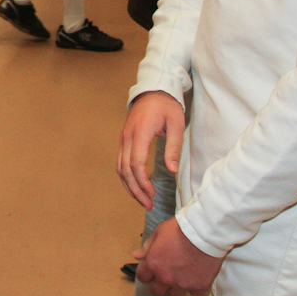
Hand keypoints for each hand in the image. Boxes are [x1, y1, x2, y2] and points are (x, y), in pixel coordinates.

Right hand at [117, 90, 184, 208]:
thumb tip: (172, 171)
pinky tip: (136, 186)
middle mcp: (127, 137)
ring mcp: (123, 138)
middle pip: (125, 169)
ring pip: (120, 168)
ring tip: (142, 200)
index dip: (143, 181)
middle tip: (148, 205)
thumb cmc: (167, 106)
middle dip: (135, 190)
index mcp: (140, 132)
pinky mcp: (124, 140)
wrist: (153, 90)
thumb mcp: (176, 124)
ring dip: (129, 186)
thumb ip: (173, 148)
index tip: (152, 193)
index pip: (136, 163)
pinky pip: (120, 162)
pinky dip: (126, 177)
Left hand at [134, 217, 222, 295]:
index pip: (142, 278)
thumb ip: (148, 246)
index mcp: (153, 264)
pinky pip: (193, 293)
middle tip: (167, 275)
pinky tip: (196, 276)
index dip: (147, 273)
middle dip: (159, 285)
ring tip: (183, 275)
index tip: (153, 269)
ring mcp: (182, 284)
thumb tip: (137, 255)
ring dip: (176, 287)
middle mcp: (165, 278)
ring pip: (175, 294)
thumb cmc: (180, 228)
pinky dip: (194, 286)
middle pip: (156, 292)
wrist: (205, 232)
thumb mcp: (159, 231)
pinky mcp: (198, 286)